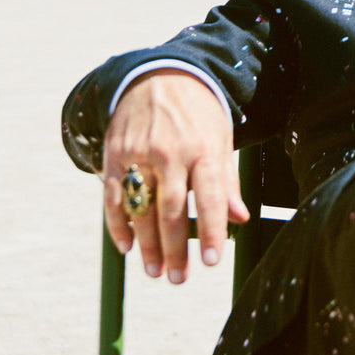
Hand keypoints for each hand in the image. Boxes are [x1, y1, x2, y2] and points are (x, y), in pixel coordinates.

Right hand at [101, 70, 248, 283]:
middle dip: (175, 249)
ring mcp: (140, 154)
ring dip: (147, 246)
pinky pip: (114, 197)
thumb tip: (240, 219)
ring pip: (142, 209)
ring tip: (155, 272)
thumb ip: (227, 181)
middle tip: (178, 279)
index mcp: (204, 149)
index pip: (209, 198)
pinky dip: (118, 225)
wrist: (162, 75)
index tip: (210, 263)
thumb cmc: (199, 114)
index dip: (210, 232)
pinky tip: (127, 247)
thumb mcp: (221, 140)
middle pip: (172, 211)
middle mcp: (172, 153)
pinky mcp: (116, 154)